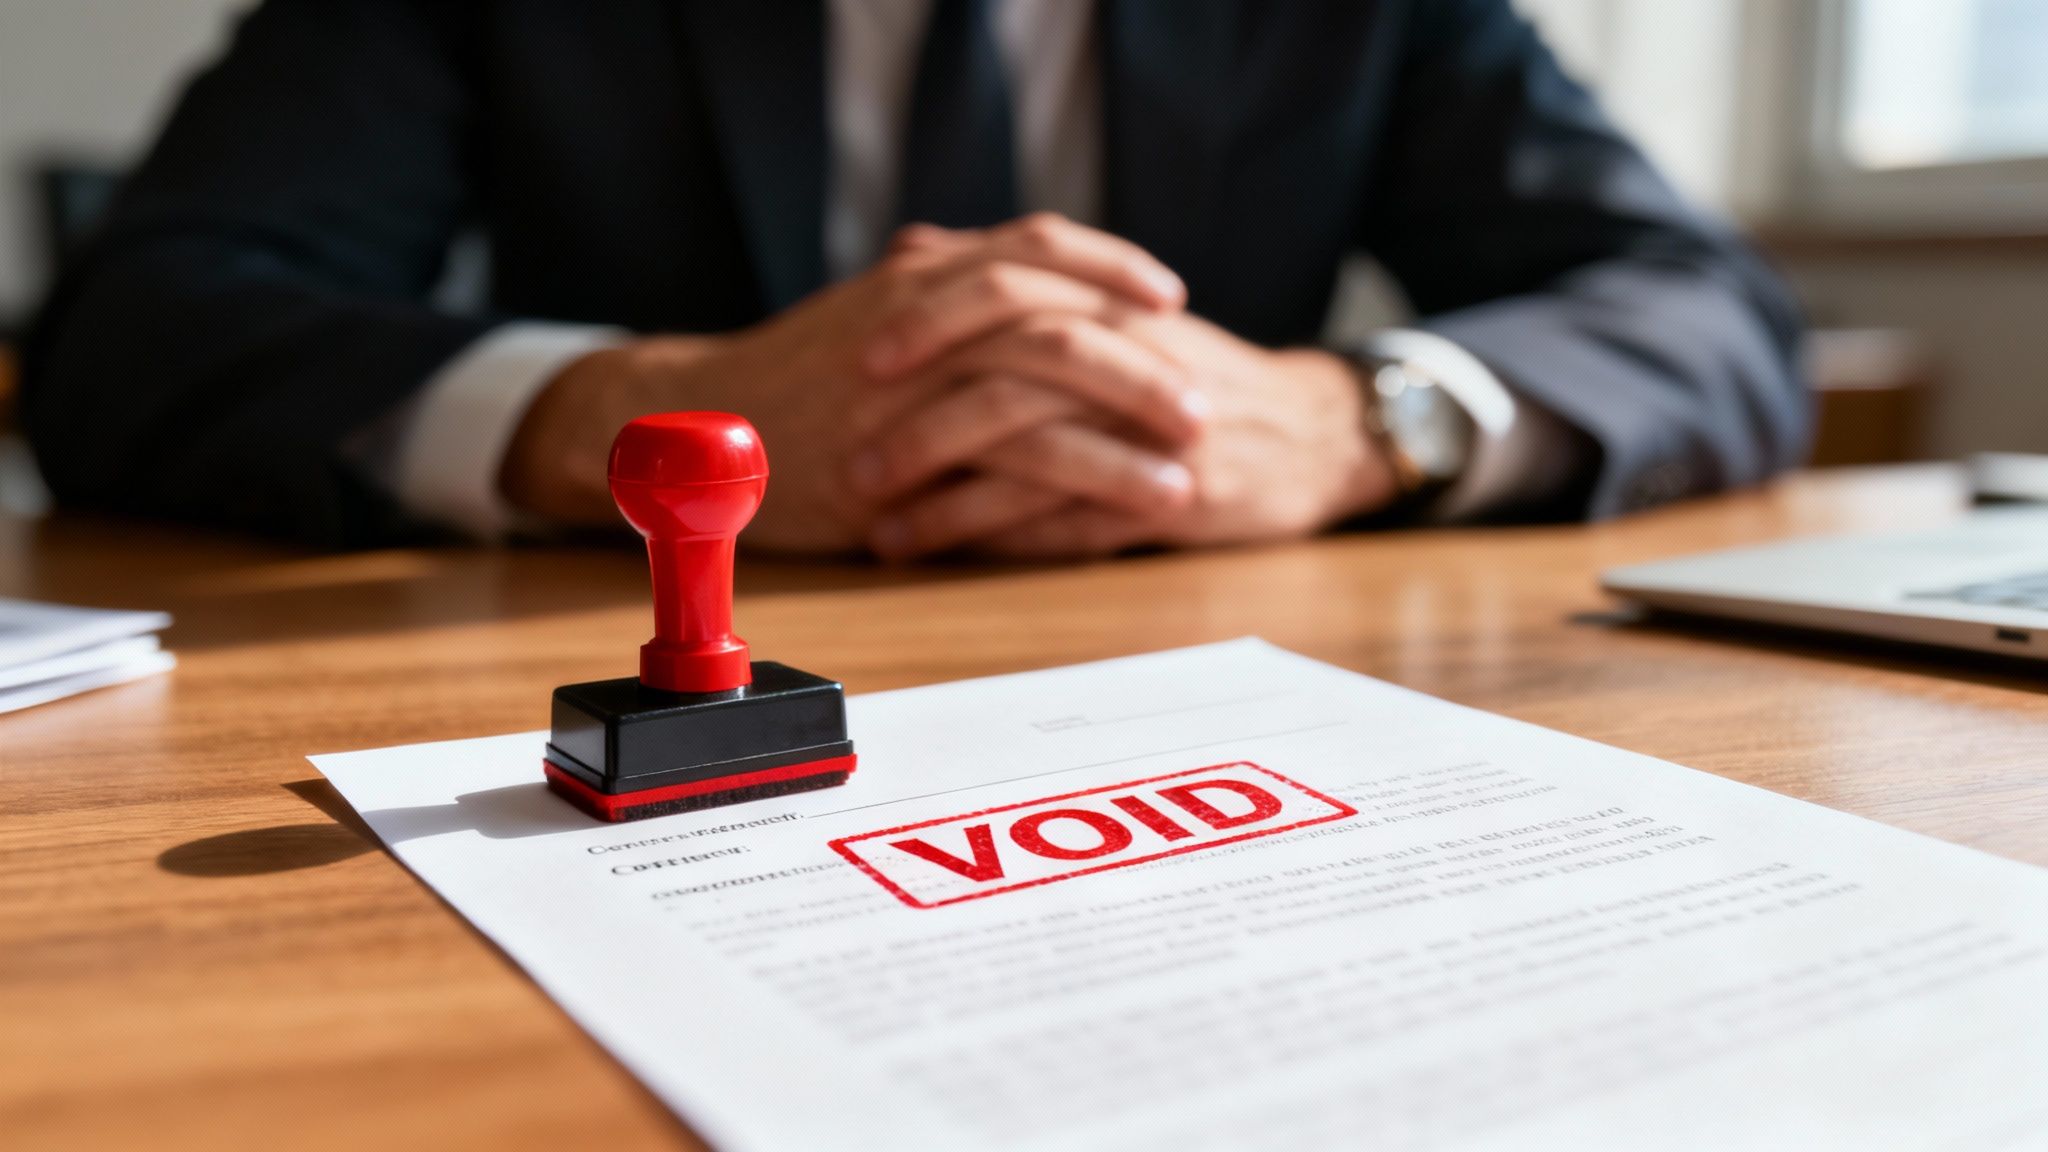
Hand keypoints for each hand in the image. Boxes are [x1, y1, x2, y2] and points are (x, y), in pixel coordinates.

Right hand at [497, 214, 1195, 551]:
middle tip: (1200, 402)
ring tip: (1185, 466)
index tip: (1167, 296)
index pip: (1037, 246)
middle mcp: (922, 313)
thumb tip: (1024, 316)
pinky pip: (1016, 460)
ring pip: (1049, 387)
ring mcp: (913, 379)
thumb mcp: (872, 324)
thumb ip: (942, 312)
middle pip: (1061, 316)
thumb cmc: (789, 386)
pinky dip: (1085, 482)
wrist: (695, 429)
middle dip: (1142, 362)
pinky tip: (1128, 507)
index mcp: (920, 273)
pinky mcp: (903, 451)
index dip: (1111, 268)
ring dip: (1128, 428)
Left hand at [860, 309, 1401, 559]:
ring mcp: (1146, 427)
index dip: (929, 313)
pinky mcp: (1162, 495)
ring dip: (942, 481)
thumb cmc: (1188, 382)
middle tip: (850, 437)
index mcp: (1108, 301)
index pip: (1009, 281)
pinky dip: (989, 534)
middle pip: (1011, 355)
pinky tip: (934, 549)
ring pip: (1029, 443)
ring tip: (873, 513)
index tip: (856, 349)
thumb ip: (1024, 295)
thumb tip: (913, 261)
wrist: (1308, 437)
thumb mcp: (1115, 321)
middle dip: (921, 401)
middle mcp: (1127, 352)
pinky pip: (1062, 516)